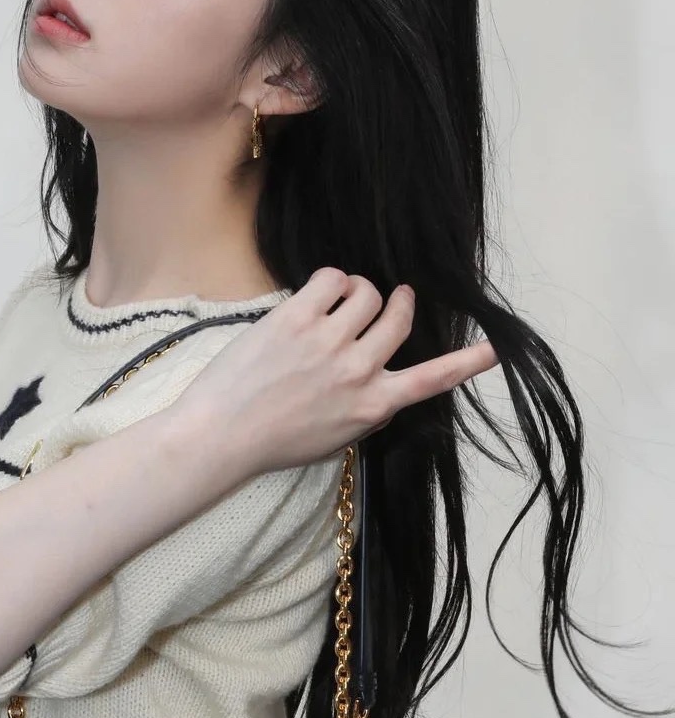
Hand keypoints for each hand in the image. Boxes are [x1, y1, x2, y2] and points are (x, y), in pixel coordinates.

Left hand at [172, 267, 499, 475]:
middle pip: (399, 319)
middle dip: (398, 303)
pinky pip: (332, 277)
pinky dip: (332, 279)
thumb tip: (382, 383)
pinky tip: (320, 292)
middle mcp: (359, 371)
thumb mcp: (335, 438)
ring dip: (360, 290)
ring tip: (342, 299)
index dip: (467, 363)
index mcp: (373, 406)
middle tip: (391, 297)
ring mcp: (329, 342)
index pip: (432, 380)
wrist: (223, 434)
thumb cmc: (274, 440)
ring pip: (368, 292)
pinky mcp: (298, 318)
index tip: (494, 350)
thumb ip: (366, 409)